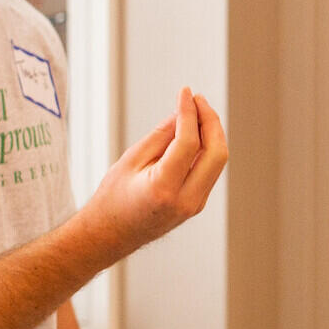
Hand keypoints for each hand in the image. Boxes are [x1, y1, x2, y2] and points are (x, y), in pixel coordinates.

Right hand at [76, 88, 227, 256]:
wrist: (110, 235)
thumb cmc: (113, 198)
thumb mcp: (131, 160)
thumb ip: (161, 136)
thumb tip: (183, 112)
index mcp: (164, 188)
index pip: (189, 142)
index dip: (190, 112)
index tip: (185, 92)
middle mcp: (186, 200)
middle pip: (217, 152)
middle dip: (211, 121)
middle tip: (198, 100)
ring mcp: (195, 205)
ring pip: (218, 161)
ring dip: (212, 132)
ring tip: (197, 110)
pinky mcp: (197, 204)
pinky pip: (210, 170)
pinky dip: (207, 147)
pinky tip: (195, 131)